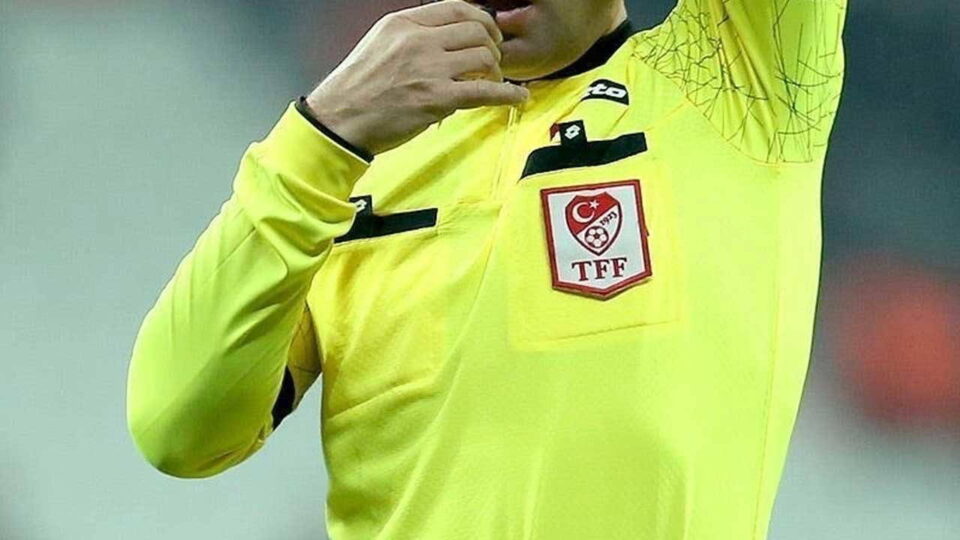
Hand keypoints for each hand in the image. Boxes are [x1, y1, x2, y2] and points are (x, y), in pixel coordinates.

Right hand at [304, 0, 528, 155]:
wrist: (339, 120)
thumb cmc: (356, 90)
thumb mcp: (379, 45)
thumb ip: (412, 38)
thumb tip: (444, 41)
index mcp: (403, 23)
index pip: (456, 8)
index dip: (481, 20)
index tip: (487, 34)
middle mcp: (418, 40)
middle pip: (476, 30)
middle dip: (492, 46)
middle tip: (492, 62)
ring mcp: (429, 69)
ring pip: (484, 57)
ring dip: (496, 71)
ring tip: (493, 82)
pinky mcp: (437, 99)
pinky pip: (485, 92)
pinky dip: (508, 94)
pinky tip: (517, 97)